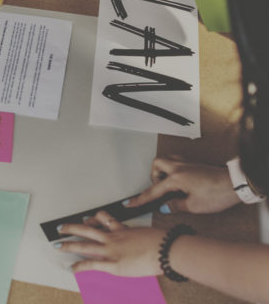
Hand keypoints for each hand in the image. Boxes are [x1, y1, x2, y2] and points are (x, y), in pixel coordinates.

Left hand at [57, 211, 164, 276]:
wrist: (166, 249)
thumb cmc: (163, 243)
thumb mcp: (149, 235)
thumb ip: (141, 238)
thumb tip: (145, 242)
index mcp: (123, 229)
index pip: (104, 220)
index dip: (93, 218)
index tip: (87, 218)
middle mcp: (113, 237)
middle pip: (87, 229)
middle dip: (72, 228)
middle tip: (62, 227)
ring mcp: (111, 250)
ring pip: (84, 244)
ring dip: (69, 244)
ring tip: (58, 244)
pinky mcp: (113, 264)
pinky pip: (91, 264)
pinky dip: (80, 266)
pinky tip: (73, 268)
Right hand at [125, 157, 239, 214]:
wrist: (235, 184)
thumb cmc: (218, 193)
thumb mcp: (195, 206)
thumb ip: (176, 206)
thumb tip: (166, 207)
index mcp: (176, 178)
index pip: (153, 190)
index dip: (141, 199)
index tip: (130, 203)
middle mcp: (179, 167)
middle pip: (157, 164)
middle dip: (154, 176)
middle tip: (159, 189)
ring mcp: (188, 163)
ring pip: (167, 159)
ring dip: (164, 170)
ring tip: (169, 183)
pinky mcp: (196, 163)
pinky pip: (178, 160)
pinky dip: (175, 168)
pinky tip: (181, 178)